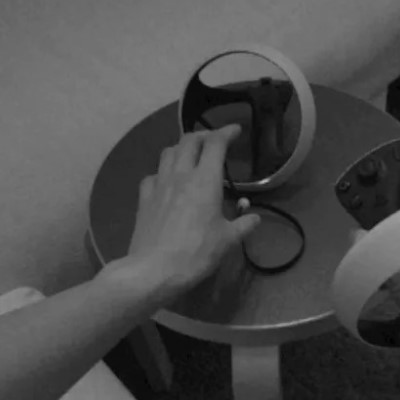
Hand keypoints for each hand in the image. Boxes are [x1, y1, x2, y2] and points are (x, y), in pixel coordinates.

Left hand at [101, 125, 259, 303]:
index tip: (236, 131)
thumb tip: (255, 218)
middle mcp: (181, 175)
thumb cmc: (196, 253)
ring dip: (182, 148)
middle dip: (203, 135)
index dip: (226, 132)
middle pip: (189, 141)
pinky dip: (163, 172)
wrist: (154, 269)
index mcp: (205, 181)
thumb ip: (243, 225)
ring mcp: (159, 185)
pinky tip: (167, 182)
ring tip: (190, 156)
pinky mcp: (144, 198)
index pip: (215, 143)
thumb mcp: (227, 241)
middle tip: (214, 141)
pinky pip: (153, 175)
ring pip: (168, 152)